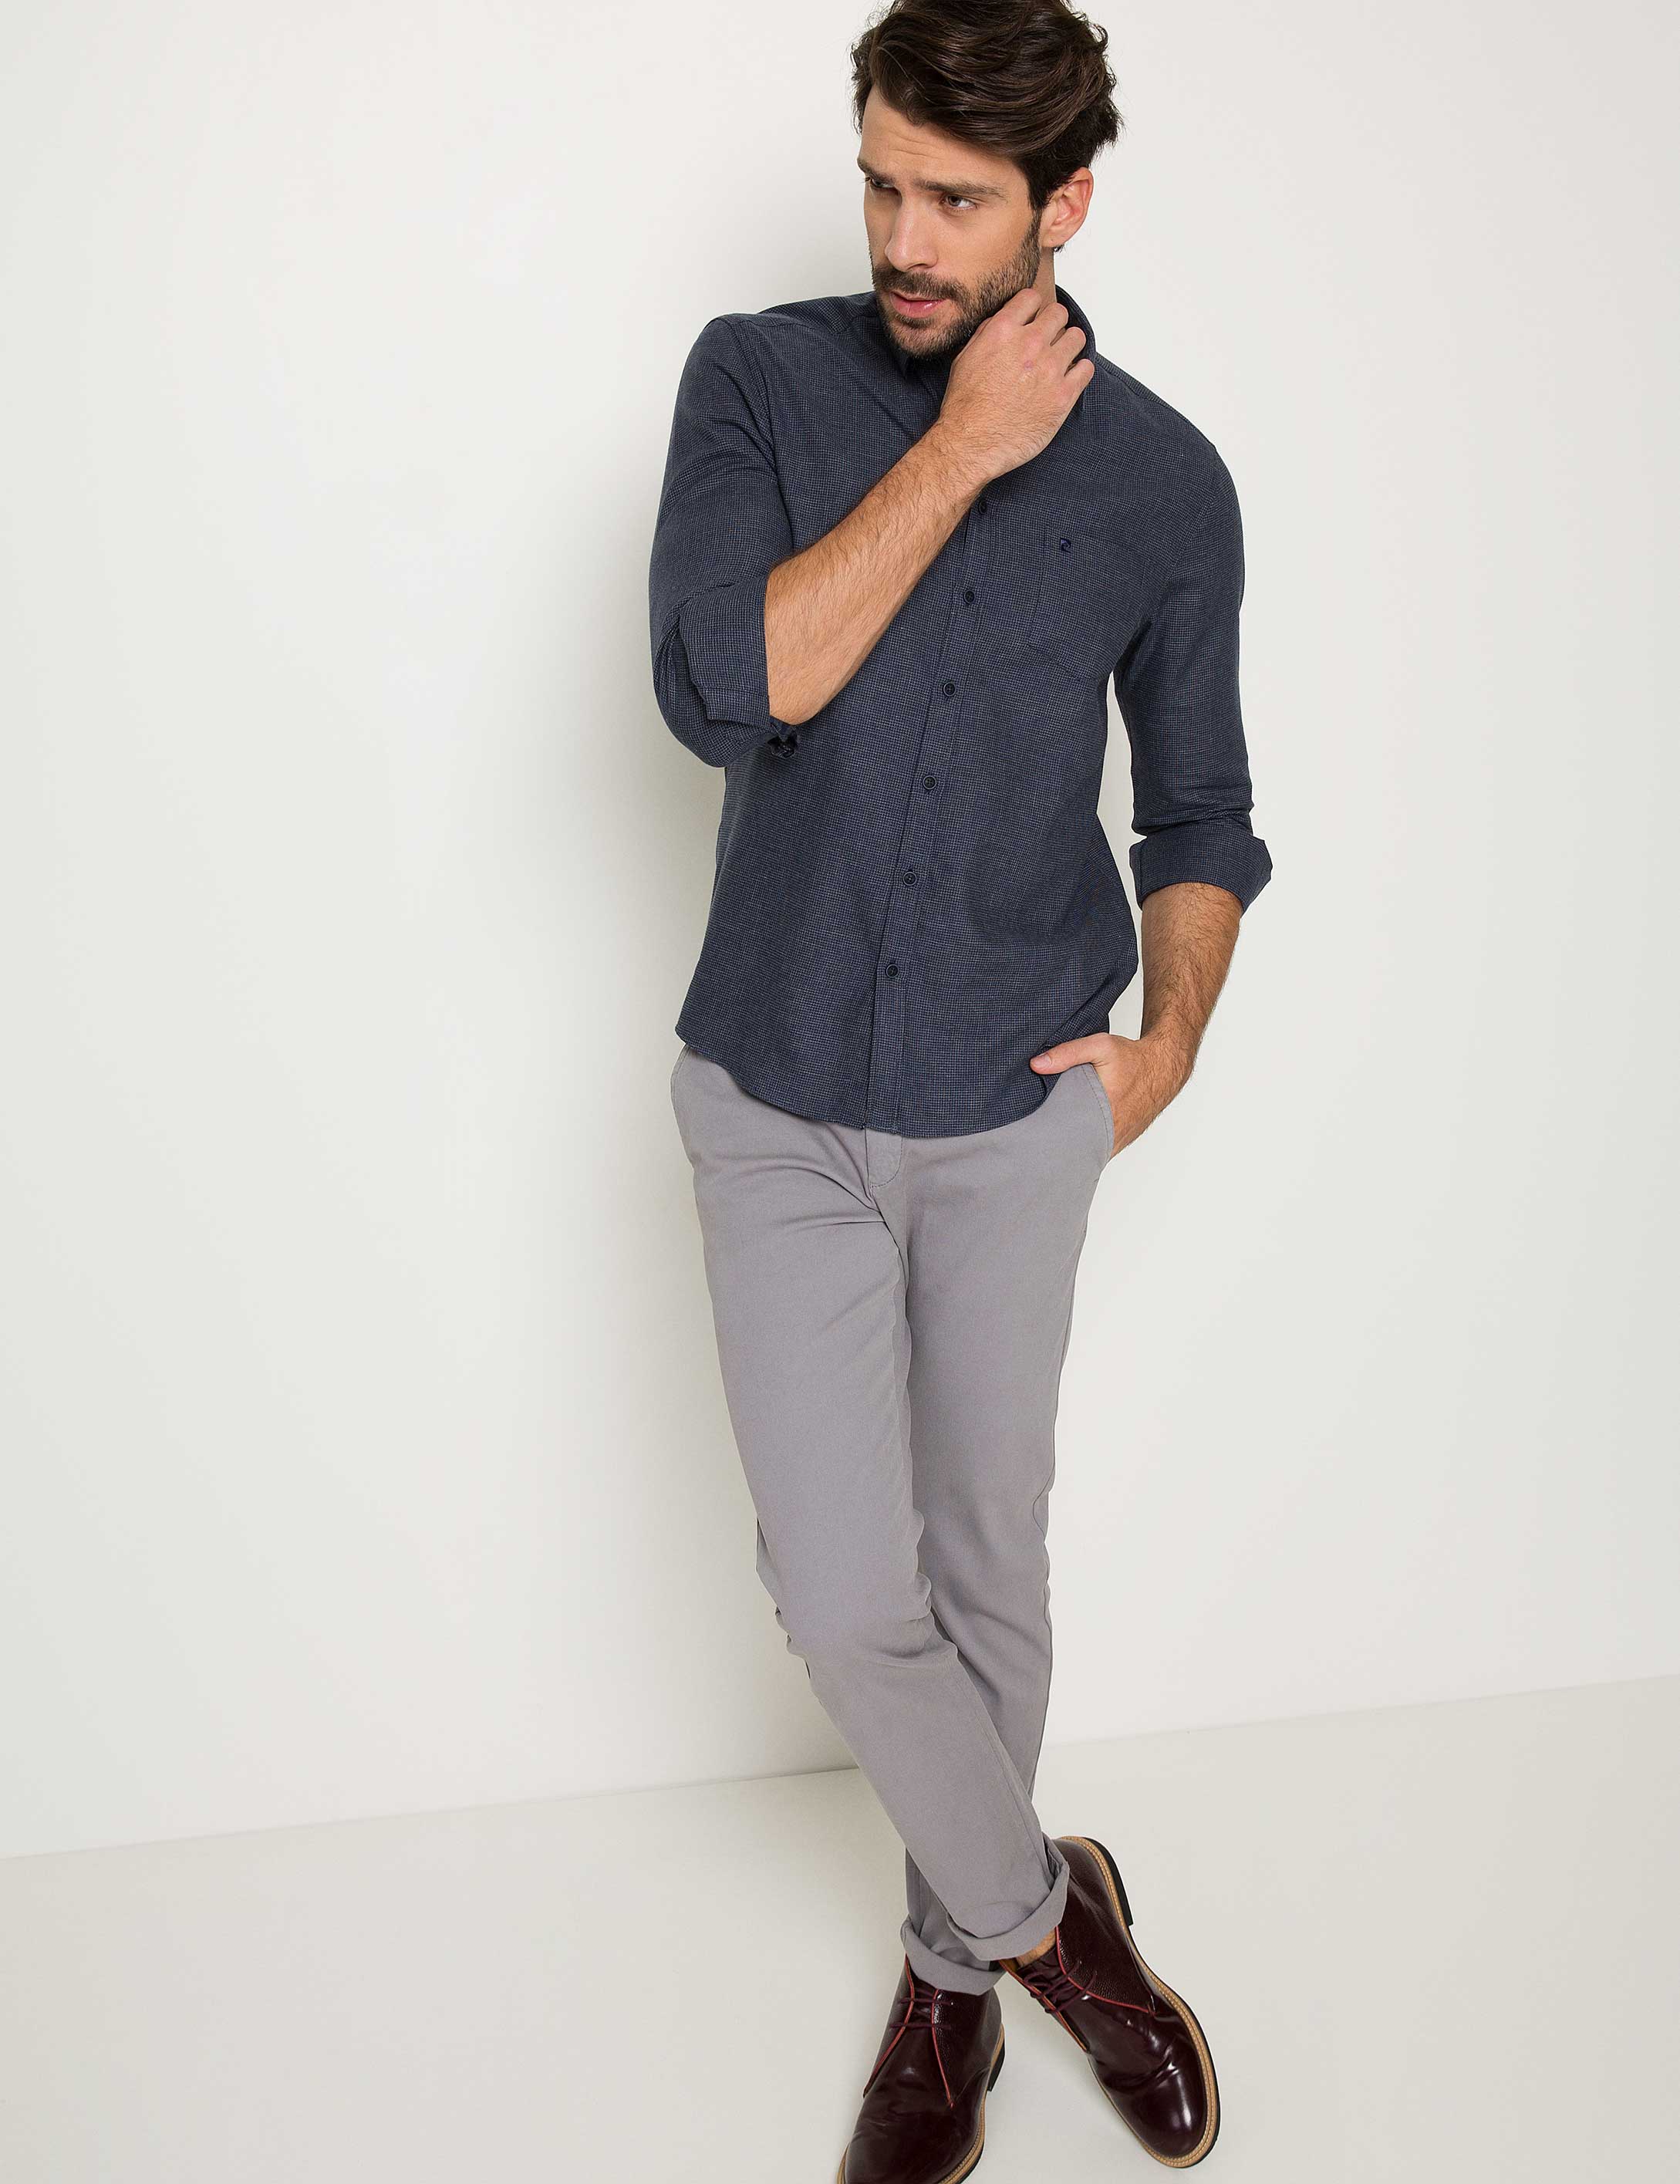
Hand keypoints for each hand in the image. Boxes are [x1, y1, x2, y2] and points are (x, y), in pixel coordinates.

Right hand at [932, 287, 1093, 486]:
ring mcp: (1050, 369)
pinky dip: (1080, 371)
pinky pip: (1086, 369)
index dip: (1033, 308)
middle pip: (1059, 313)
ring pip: (1077, 338)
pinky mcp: (1063, 395)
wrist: (972, 445)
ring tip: (1060, 359)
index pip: (1032, 297)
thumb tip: (1004, 320)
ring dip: (1069, 345)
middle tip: (1048, 341)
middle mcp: (1030, 344)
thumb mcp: (965, 358)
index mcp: (1004, 331)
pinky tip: (1068, 379)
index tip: (1033, 319)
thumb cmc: (965, 407)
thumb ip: (987, 333)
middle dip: (1053, 324)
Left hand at [1029, 1032, 1193, 1159]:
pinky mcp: (1119, 1142)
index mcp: (1103, 1113)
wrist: (1162, 1068)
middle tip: (1030, 1144)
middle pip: (1073, 1151)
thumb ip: (1068, 1053)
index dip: (1047, 1143)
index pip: (1068, 1139)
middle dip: (1052, 1149)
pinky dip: (1082, 1148)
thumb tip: (1036, 1064)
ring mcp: (1116, 1142)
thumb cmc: (1132, 1058)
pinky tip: (1067, 1142)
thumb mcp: (1101, 1046)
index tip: (1027, 1141)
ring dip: (1068, 1150)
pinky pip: (1096, 1151)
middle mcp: (1111, 1134)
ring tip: (1044, 1146)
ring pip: (1085, 1154)